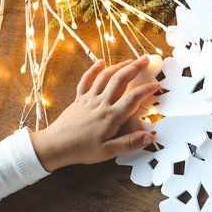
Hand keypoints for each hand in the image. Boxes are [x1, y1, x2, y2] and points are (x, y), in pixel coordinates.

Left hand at [30, 57, 158, 171]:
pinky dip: (93, 70)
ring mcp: (89, 99)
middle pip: (120, 80)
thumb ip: (130, 143)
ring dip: (119, 65)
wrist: (55, 146)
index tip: (156, 85)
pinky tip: (101, 62)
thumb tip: (150, 137)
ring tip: (131, 60)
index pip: (133, 98)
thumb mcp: (108, 151)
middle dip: (134, 68)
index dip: (146, 90)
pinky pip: (86, 80)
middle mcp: (101, 104)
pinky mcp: (79, 98)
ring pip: (105, 76)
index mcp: (111, 116)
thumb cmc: (82, 150)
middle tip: (146, 59)